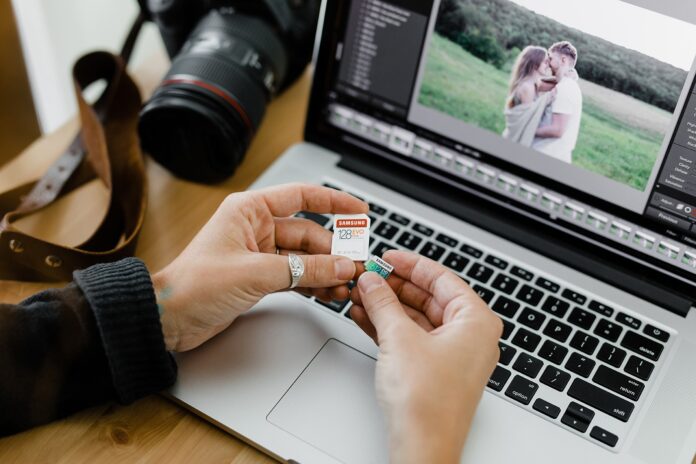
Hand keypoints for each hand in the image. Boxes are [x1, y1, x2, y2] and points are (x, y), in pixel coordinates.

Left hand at [154, 183, 367, 351]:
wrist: (169, 318)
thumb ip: (304, 269)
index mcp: (250, 210)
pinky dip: (312, 283)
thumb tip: (341, 266)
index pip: (301, 196)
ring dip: (326, 270)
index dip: (334, 202)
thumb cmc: (195, 285)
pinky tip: (329, 293)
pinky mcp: (259, 277)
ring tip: (345, 285)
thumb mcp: (256, 273)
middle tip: (354, 267)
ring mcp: (259, 254)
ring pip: (304, 257)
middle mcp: (256, 228)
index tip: (360, 211)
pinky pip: (296, 275)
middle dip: (333, 251)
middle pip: (308, 233)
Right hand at [350, 251, 501, 463]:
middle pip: (429, 297)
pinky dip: (388, 326)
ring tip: (361, 294)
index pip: (442, 278)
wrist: (422, 446)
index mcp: (476, 322)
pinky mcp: (434, 370)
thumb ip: (383, 303)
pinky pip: (411, 337)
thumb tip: (373, 282)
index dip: (411, 264)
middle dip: (395, 287)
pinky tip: (364, 316)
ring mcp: (452, 354)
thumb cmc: (428, 402)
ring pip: (416, 318)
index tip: (388, 257)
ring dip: (387, 306)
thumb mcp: (399, 338)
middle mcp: (469, 336)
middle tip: (370, 276)